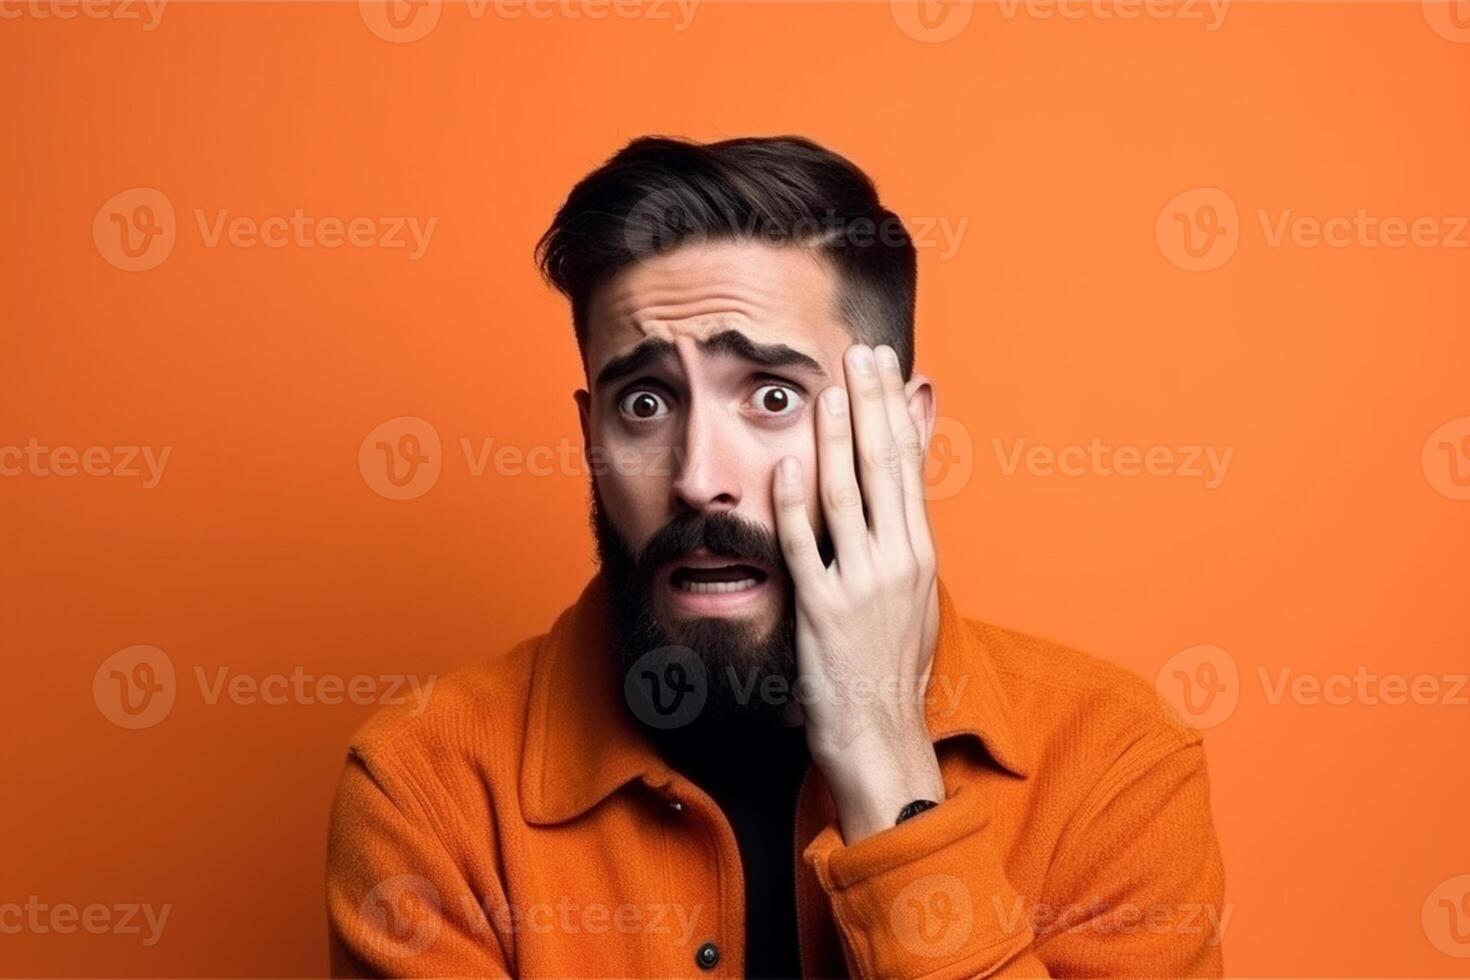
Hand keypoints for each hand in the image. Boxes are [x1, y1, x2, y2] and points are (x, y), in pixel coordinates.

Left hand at [772, 343, 944, 842]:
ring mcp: (862, 586)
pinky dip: (794, 504)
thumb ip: (902, 536)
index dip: (895, 410)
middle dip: (872, 405)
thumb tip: (900, 487)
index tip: (885, 365)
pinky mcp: (825, 613)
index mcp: (919, 553)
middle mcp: (898, 562)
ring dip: (837, 440)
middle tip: (860, 353)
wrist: (880, 735)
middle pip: (885, 467)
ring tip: (828, 392)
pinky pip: (805, 548)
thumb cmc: (890, 665)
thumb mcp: (911, 593)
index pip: (908, 465)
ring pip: (848, 498)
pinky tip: (786, 464)